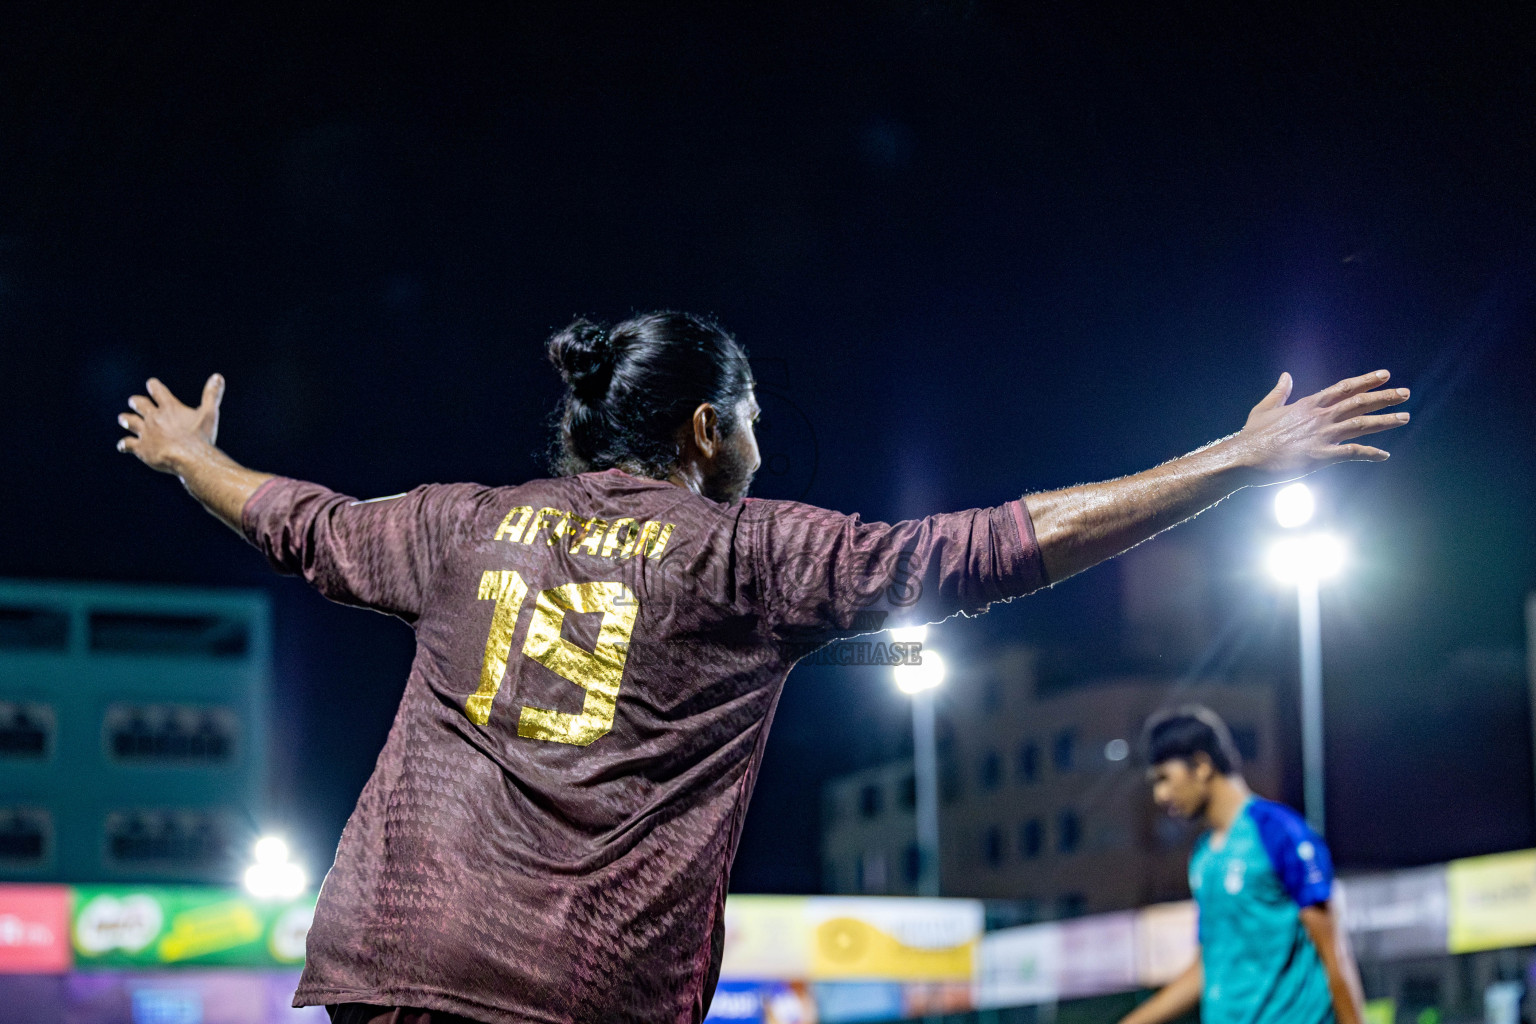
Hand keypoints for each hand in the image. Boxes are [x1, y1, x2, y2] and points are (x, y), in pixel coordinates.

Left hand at [117, 374, 225, 474]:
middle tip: (134, 401)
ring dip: (126, 420)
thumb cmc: (200, 436)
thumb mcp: (210, 413)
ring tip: (123, 419)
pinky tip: (122, 446)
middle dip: (136, 402)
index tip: (151, 384)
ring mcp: (145, 432)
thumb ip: (212, 394)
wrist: (188, 458)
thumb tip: (218, 376)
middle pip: (140, 404)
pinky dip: (124, 445)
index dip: (154, 386)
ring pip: (129, 422)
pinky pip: (127, 444)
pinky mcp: (141, 448)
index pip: (157, 391)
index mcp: (169, 408)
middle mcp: (154, 417)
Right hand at [1229, 370, 1408, 483]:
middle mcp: (1320, 416)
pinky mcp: (1321, 456)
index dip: (1366, 380)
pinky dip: (1371, 454)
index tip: (1385, 375)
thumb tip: (1285, 376)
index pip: (1344, 388)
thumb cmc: (1253, 434)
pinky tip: (1385, 455)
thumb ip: (1280, 391)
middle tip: (1405, 393)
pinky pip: (1353, 453)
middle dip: (1384, 397)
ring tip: (1404, 417)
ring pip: (1362, 424)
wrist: (1246, 456)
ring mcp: (1322, 435)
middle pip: (1359, 402)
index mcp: (1309, 404)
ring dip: (1385, 421)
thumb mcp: (1265, 407)